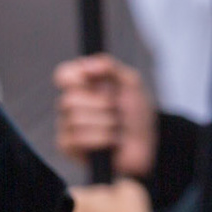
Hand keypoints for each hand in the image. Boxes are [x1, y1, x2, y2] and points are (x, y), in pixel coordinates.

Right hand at [54, 55, 155, 177]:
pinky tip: (109, 141)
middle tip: (115, 110)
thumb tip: (87, 65)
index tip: (93, 81)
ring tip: (116, 128)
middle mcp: (70, 103)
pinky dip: (101, 139)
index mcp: (82, 85)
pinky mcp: (67, 146)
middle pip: (69, 99)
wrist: (147, 146)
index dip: (76, 78)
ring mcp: (66, 124)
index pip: (63, 74)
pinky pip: (77, 139)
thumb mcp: (131, 83)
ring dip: (105, 124)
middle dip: (101, 106)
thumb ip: (110, 66)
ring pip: (76, 120)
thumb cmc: (136, 115)